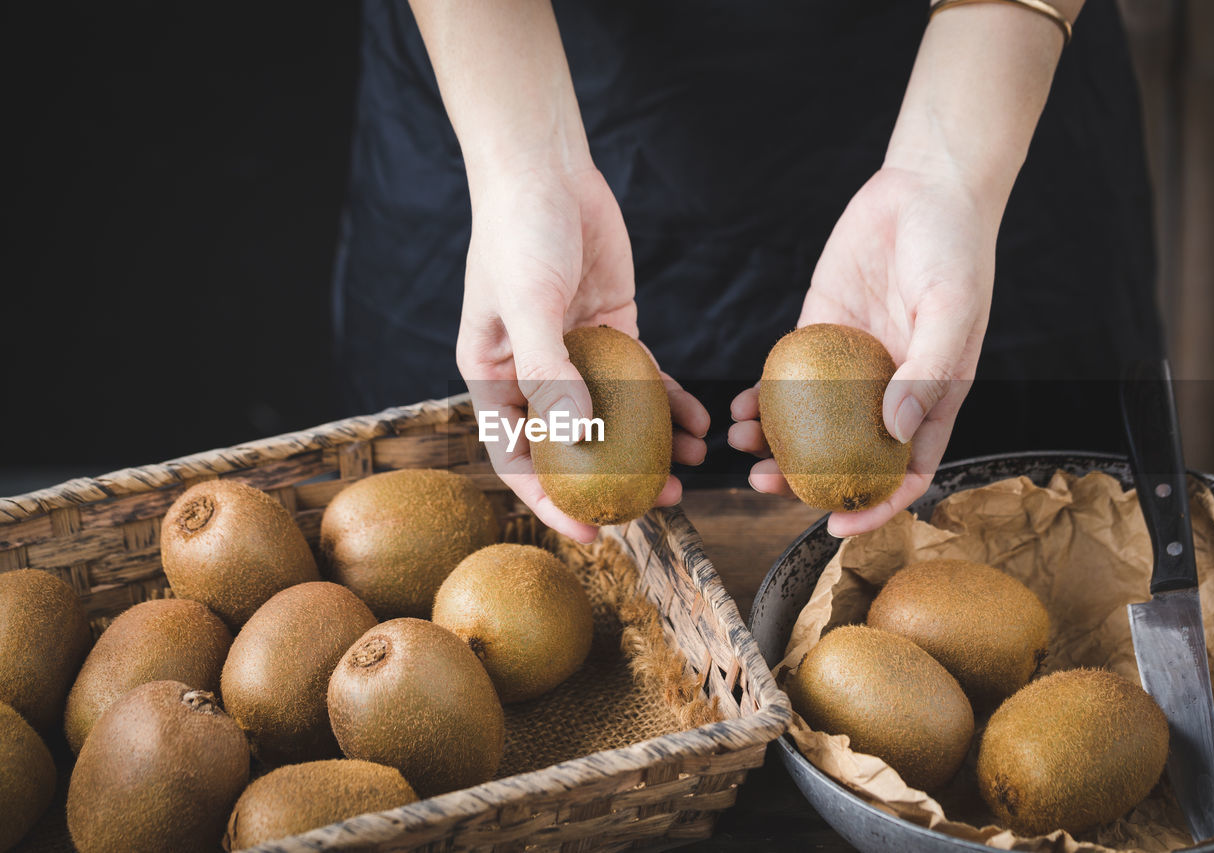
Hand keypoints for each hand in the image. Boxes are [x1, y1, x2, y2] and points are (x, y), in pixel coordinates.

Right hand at [458, 164, 708, 542]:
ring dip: (652, 448)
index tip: (590, 535)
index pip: (517, 459)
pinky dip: (671, 402)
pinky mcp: (615, 330)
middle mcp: (534, 374)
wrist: (545, 168)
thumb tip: (578, 440)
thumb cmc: (517, 232)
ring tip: (689, 474)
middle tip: (655, 509)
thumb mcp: (528, 303)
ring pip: (617, 419)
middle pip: (573, 448)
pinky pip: (645, 379)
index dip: (549, 503)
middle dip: (614, 483)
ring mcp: (578, 355)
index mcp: (493, 378)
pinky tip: (700, 422)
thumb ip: (550, 372)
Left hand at [729, 165, 995, 535]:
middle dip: (803, 482)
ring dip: (773, 445)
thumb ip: (927, 371)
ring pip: (808, 425)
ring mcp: (850, 365)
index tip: (836, 527)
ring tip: (739, 448)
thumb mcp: (951, 310)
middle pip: (845, 457)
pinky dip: (761, 399)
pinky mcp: (818, 331)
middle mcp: (888, 392)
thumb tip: (894, 432)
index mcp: (931, 399)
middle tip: (761, 485)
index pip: (906, 473)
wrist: (925, 188)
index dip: (876, 507)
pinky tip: (737, 409)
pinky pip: (786, 379)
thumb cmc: (955, 249)